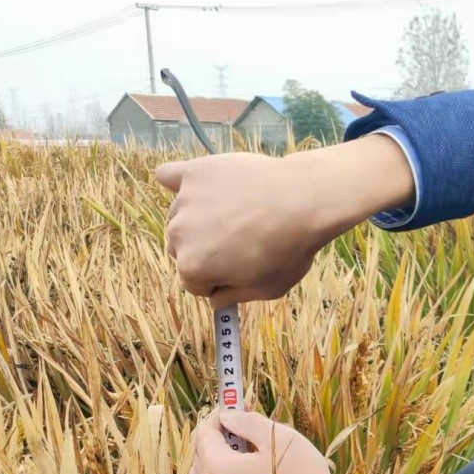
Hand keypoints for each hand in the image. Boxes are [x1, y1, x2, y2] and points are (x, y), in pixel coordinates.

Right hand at [155, 136, 415, 309]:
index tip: (239, 270)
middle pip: (182, 250)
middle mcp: (179, 235)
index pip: (195, 284)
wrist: (304, 201)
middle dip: (205, 251)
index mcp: (193, 268)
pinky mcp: (194, 172)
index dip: (218, 280)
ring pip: (180, 217)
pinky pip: (168, 176)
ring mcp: (185, 201)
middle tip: (240, 241)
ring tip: (236, 212)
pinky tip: (193, 186)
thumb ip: (234, 296)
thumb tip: (216, 301)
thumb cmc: (289, 249)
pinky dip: (178, 183)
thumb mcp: (267, 289)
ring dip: (198, 219)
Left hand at [185, 408, 344, 473]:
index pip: (204, 432)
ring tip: (232, 455)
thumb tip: (227, 416)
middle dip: (215, 435)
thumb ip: (248, 422)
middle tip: (241, 427)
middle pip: (196, 454)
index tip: (239, 407)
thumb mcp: (281, 438)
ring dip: (206, 462)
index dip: (220, 415)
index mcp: (220, 468)